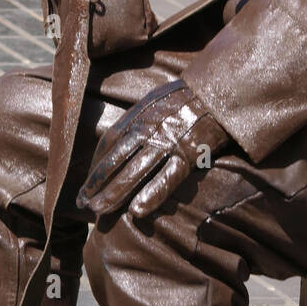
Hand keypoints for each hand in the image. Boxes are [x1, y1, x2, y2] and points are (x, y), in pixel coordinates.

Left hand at [79, 81, 229, 219]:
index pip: (111, 141)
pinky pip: (168, 177)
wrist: (222, 92)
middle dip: (97, 183)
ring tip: (100, 212)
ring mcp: (170, 140)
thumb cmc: (190, 99)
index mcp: (142, 112)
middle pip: (116, 159)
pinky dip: (152, 194)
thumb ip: (141, 116)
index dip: (96, 165)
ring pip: (136, 170)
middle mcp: (151, 126)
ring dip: (115, 193)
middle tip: (84, 204)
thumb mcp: (160, 99)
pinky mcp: (190, 153)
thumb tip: (121, 139)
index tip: (87, 184)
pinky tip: (137, 211)